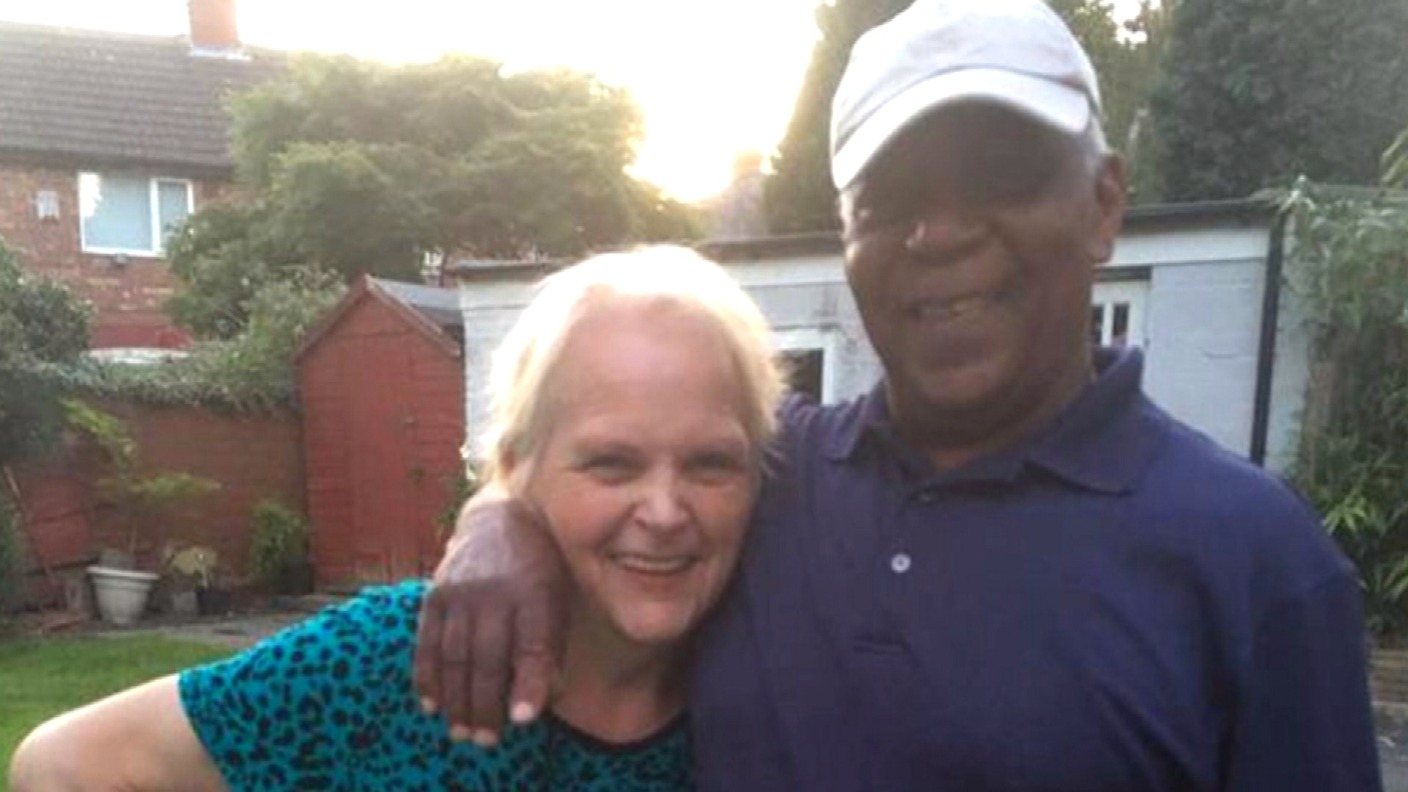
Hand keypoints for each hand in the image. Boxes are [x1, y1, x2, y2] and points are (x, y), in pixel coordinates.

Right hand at [413, 488, 569, 745]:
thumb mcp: (559, 598)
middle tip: (486, 740)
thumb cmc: (541, 569)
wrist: (501, 516)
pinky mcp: (435, 594)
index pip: (532, 644)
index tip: (523, 719)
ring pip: (454, 656)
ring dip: (455, 700)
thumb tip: (545, 699)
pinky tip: (431, 704)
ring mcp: (460, 592)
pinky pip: (426, 642)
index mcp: (536, 593)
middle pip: (486, 658)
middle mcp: (495, 592)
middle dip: (485, 705)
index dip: (527, 683)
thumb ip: (552, 647)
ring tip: (460, 732)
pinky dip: (427, 677)